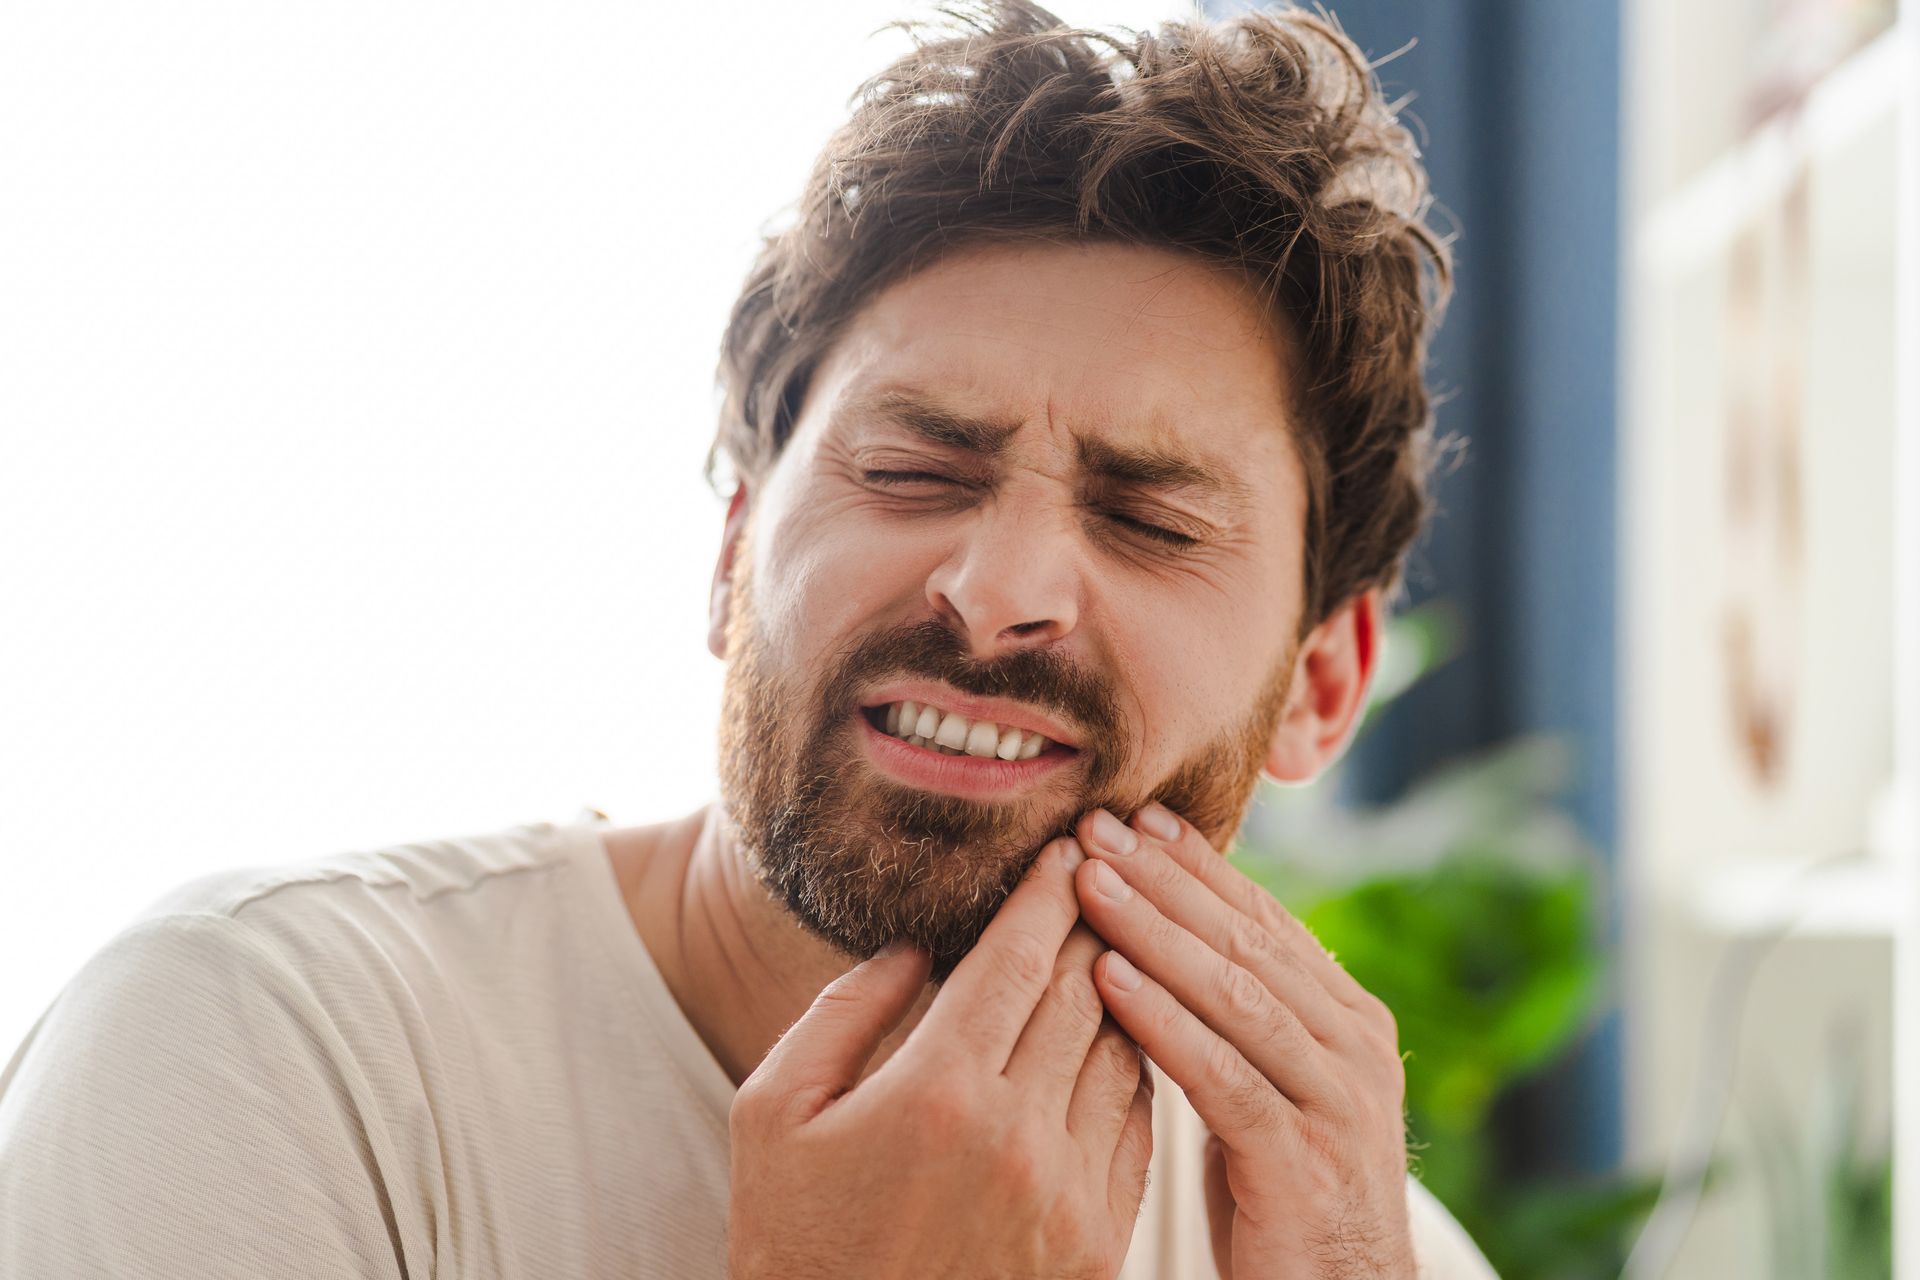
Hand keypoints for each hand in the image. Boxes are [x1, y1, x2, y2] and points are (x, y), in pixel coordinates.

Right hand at [728, 835, 1154, 1279]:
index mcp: (936, 1091)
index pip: (1018, 957)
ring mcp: (1069, 1195)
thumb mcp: (772, 1116)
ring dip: (1124, 989)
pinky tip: (1120, 1039)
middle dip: (1098, 920)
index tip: (1072, 844)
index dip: (1051, 890)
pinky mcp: (1099, 1244)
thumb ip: (840, 1015)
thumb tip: (910, 948)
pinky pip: (1138, 1126)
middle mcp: (1018, 1136)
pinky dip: (1134, 1069)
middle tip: (1111, 868)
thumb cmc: (793, 1243)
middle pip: (1084, 991)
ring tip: (1122, 941)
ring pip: (1123, 1053)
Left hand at [1071, 803, 1413, 1279]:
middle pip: (1246, 942)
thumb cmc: (1283, 1200)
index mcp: (1348, 1022)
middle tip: (1097, 826)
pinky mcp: (1303, 1160)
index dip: (1195, 866)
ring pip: (1234, 994)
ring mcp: (1338, 1102)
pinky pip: (1223, 1073)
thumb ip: (1236, 1020)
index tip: (1133, 816)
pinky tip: (1108, 978)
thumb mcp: (1266, 1089)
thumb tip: (1165, 937)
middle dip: (1164, 879)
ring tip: (1087, 883)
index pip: (1263, 921)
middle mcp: (1355, 1048)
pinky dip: (1163, 1020)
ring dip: (1154, 931)